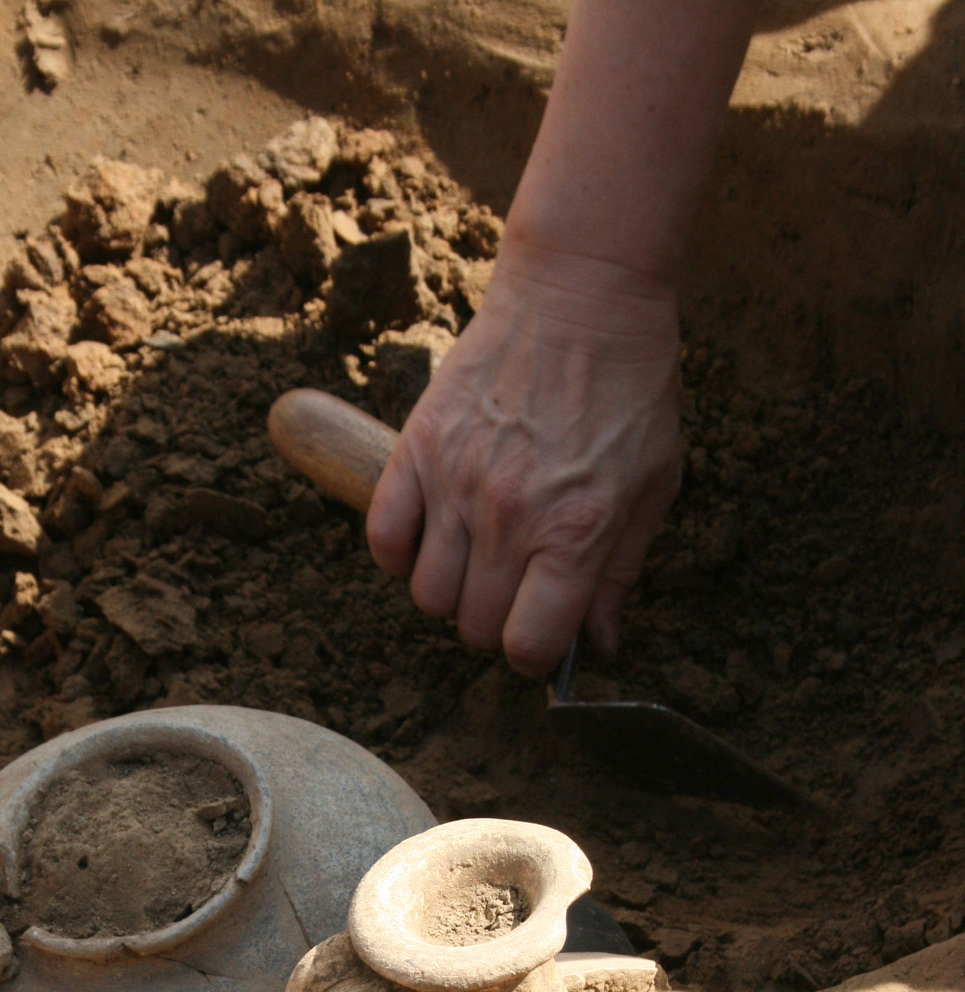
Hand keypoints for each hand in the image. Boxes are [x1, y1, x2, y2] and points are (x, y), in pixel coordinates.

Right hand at [365, 244, 682, 677]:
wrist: (581, 290)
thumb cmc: (629, 388)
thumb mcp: (653, 485)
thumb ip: (620, 571)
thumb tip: (598, 645)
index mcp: (576, 532)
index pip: (527, 644)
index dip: (534, 653)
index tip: (541, 633)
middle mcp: (511, 516)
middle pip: (475, 627)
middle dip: (496, 622)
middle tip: (515, 588)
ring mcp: (457, 483)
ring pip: (428, 595)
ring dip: (451, 591)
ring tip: (476, 559)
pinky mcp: (418, 449)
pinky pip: (385, 540)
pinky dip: (402, 553)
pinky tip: (433, 534)